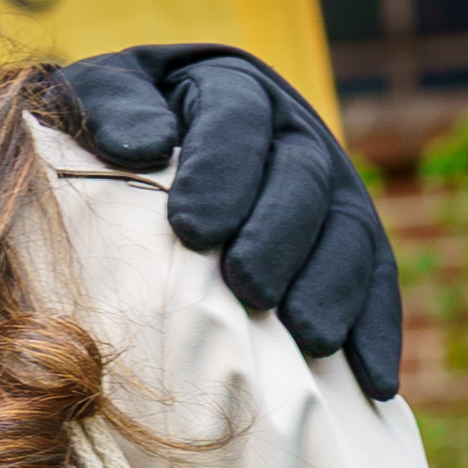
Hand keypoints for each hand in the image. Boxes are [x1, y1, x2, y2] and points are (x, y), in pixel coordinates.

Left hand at [42, 42, 405, 400]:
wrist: (134, 151)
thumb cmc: (105, 132)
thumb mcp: (90, 102)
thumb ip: (109, 109)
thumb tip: (146, 145)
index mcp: (227, 87)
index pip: (237, 116)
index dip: (222, 171)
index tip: (190, 229)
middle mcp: (291, 131)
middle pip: (303, 177)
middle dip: (278, 235)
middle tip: (248, 287)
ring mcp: (330, 186)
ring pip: (349, 231)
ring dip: (333, 287)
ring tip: (307, 339)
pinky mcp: (349, 239)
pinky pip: (376, 281)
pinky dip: (377, 330)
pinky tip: (372, 381)